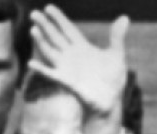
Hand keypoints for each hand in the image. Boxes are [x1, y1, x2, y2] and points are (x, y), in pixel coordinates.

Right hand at [29, 6, 129, 123]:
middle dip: (45, 25)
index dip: (58, 18)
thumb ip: (117, 37)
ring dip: (42, 42)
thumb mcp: (117, 55)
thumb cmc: (113, 79)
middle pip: (55, 37)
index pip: (67, 29)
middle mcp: (72, 56)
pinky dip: (41, 69)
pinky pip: (51, 74)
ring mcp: (67, 69)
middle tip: (33, 13)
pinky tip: (31, 63)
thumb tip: (125, 17)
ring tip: (33, 30)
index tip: (48, 8)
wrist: (110, 101)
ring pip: (51, 52)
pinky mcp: (67, 82)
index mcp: (83, 47)